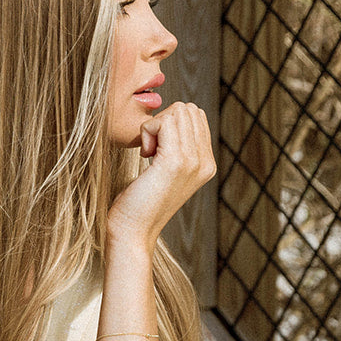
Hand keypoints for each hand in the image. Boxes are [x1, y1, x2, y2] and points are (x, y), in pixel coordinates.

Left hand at [106, 101, 215, 253]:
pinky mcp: (176, 161)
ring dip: (153, 127)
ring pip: (176, 111)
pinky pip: (163, 121)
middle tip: (151, 151)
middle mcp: (206, 162)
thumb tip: (174, 114)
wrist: (133, 231)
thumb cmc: (139, 202)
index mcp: (207, 164)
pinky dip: (147, 131)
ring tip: (148, 154)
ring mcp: (194, 161)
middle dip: (163, 121)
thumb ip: (177, 146)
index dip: (169, 124)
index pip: (195, 115)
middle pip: (187, 109)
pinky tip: (144, 156)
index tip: (156, 151)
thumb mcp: (166, 172)